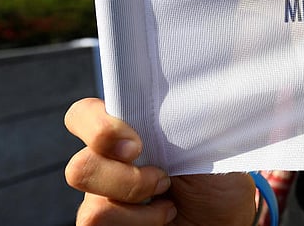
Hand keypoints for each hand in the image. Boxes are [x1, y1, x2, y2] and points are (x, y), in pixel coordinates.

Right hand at [64, 98, 256, 224]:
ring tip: (169, 202)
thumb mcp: (206, 142)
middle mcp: (107, 165)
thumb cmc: (216, 177)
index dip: (97, 125)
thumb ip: (179, 120)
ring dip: (138, 207)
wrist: (225, 219)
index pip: (84, 115)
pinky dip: (139, 224)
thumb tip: (179, 90)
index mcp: (127, 132)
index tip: (137, 143)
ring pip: (91, 207)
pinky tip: (162, 219)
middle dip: (122, 177)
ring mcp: (104, 201)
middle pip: (78, 167)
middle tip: (162, 178)